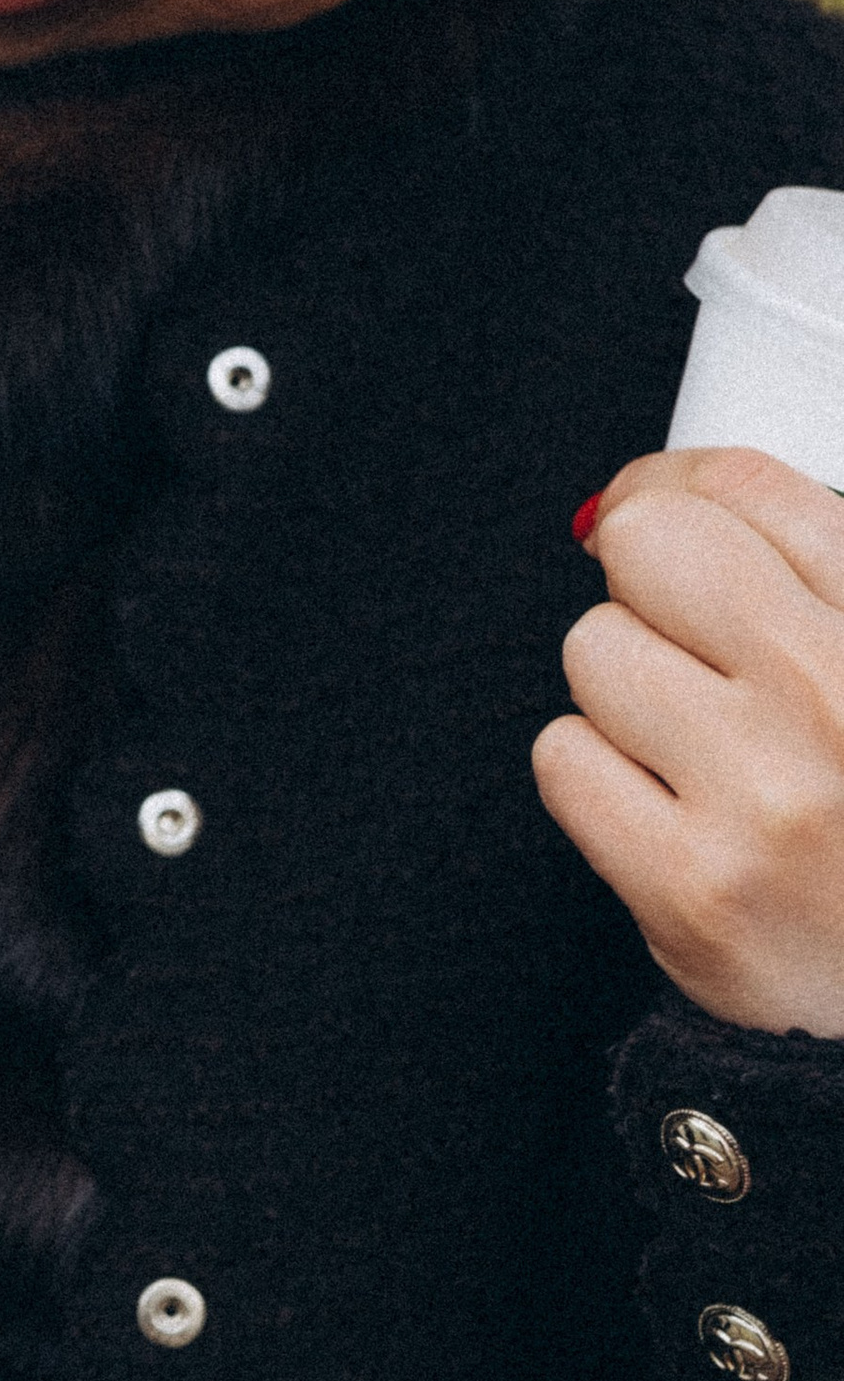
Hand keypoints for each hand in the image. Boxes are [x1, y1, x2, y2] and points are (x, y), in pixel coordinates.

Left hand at [534, 448, 843, 1035]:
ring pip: (594, 650)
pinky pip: (564, 759)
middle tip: (691, 649)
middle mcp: (838, 699)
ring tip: (704, 754)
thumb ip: (801, 563)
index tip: (678, 528)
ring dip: (627, 693)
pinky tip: (671, 813)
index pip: (745, 486)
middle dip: (650, 585)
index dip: (682, 491)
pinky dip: (599, 780)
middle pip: (648, 545)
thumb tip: (633, 496)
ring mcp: (766, 801)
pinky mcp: (691, 893)